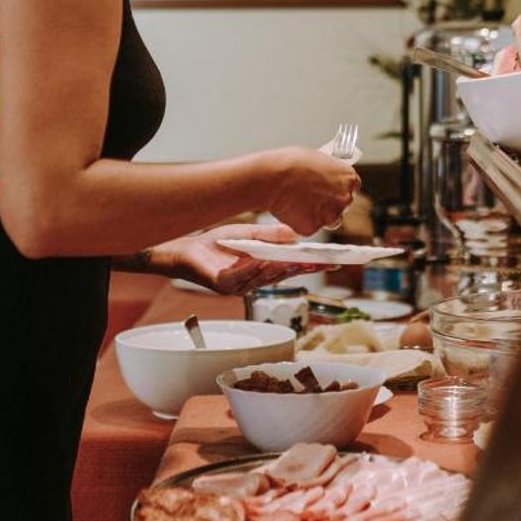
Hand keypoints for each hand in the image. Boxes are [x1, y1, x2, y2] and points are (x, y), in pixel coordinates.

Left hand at [148, 223, 325, 295]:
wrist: (187, 249)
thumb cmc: (218, 243)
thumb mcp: (249, 234)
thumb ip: (272, 237)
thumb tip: (297, 236)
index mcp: (263, 269)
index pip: (292, 268)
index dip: (312, 266)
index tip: (333, 261)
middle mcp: (255, 281)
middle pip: (283, 275)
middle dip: (302, 269)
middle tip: (320, 262)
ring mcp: (240, 285)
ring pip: (264, 278)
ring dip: (279, 268)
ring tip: (293, 259)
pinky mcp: (224, 285)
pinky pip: (241, 277)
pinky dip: (252, 268)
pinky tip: (261, 260)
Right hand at [265, 147, 360, 235]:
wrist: (273, 177)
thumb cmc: (291, 163)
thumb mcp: (317, 158)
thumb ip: (328, 170)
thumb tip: (326, 174)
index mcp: (349, 178)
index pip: (352, 186)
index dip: (339, 188)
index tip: (331, 188)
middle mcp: (344, 198)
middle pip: (342, 205)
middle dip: (330, 202)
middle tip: (312, 197)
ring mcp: (330, 216)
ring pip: (328, 220)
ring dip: (319, 215)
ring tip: (300, 203)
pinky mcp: (313, 228)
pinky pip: (309, 227)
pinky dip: (301, 222)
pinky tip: (291, 210)